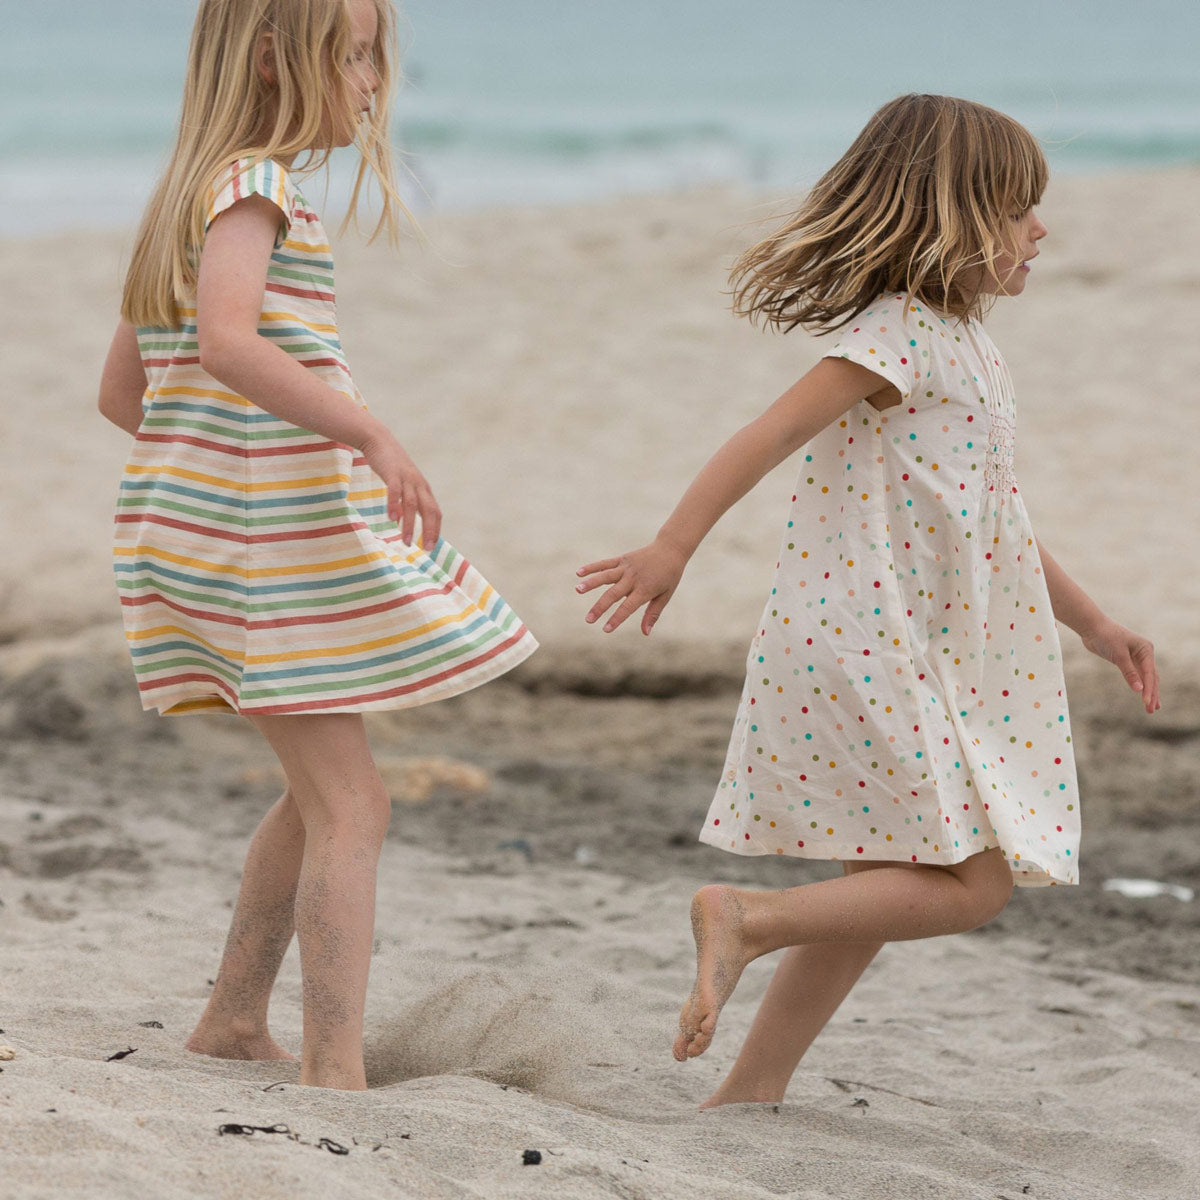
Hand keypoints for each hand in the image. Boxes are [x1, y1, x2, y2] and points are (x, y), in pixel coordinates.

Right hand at [359, 427, 441, 548]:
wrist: (380, 441)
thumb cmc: (393, 466)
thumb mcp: (406, 483)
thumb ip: (410, 498)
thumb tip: (405, 519)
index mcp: (424, 489)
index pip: (435, 512)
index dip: (435, 530)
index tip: (431, 547)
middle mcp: (419, 484)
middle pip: (429, 510)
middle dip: (429, 531)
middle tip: (426, 549)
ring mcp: (406, 478)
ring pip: (412, 505)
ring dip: (409, 525)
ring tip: (406, 541)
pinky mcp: (392, 473)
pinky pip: (395, 491)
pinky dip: (395, 505)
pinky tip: (392, 519)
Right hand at [576, 538, 687, 634]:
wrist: (671, 549)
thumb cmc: (669, 576)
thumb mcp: (665, 596)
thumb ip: (653, 614)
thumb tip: (645, 633)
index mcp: (645, 589)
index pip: (628, 607)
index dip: (616, 619)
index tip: (605, 629)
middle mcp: (633, 578)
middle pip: (613, 594)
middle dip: (599, 608)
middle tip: (588, 620)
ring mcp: (626, 567)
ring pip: (606, 576)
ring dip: (591, 583)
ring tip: (577, 590)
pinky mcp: (622, 559)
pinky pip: (605, 563)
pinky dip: (592, 567)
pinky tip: (578, 573)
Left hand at [1080, 618, 1160, 713]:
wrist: (1092, 627)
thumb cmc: (1106, 637)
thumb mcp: (1118, 655)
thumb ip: (1129, 672)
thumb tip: (1139, 690)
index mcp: (1146, 649)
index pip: (1149, 674)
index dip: (1149, 689)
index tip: (1146, 703)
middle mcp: (1144, 653)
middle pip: (1151, 677)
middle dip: (1151, 694)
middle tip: (1151, 710)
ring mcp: (1136, 657)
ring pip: (1145, 678)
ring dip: (1148, 692)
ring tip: (1151, 708)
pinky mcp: (1127, 660)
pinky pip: (1136, 675)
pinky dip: (1139, 685)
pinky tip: (1141, 694)